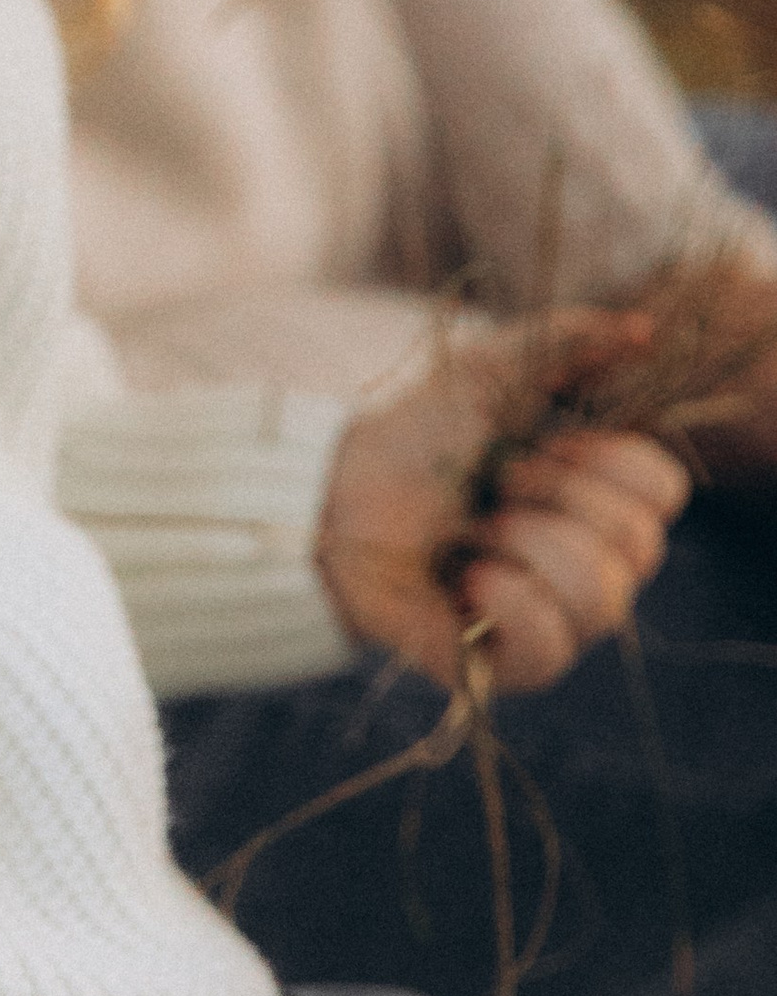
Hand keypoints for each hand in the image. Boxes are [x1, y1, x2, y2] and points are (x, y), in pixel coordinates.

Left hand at [317, 312, 689, 694]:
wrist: (334, 492)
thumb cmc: (415, 436)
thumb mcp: (493, 371)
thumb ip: (569, 340)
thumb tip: (647, 329)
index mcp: (597, 501)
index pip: (661, 493)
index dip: (606, 461)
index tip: (542, 442)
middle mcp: (589, 565)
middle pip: (640, 545)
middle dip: (557, 496)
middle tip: (496, 484)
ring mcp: (554, 621)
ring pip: (603, 599)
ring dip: (527, 545)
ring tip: (472, 532)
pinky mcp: (509, 666)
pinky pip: (552, 648)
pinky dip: (508, 599)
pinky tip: (465, 577)